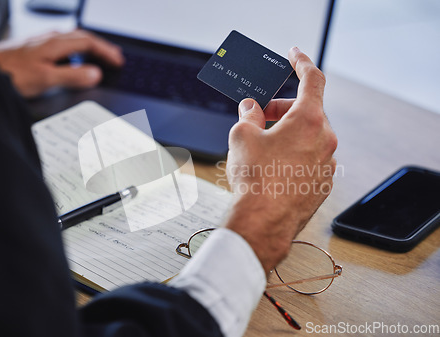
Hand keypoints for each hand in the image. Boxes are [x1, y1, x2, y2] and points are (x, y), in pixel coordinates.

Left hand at [0, 30, 124, 97]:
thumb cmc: (11, 73)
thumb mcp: (47, 79)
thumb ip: (73, 76)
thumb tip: (95, 74)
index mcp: (56, 43)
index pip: (89, 42)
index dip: (106, 51)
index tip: (118, 61)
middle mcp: (50, 37)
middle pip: (83, 37)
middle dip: (101, 47)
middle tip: (115, 57)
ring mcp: (42, 41)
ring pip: (73, 39)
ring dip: (89, 47)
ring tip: (99, 57)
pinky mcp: (34, 47)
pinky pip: (63, 44)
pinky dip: (76, 51)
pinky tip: (72, 60)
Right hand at [224, 47, 336, 273]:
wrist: (262, 223)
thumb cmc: (255, 180)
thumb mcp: (242, 137)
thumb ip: (248, 115)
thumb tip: (250, 109)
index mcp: (309, 121)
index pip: (312, 79)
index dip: (301, 62)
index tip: (294, 55)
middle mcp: (324, 140)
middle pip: (307, 110)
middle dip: (282, 108)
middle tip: (260, 114)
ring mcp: (326, 164)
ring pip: (308, 137)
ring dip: (287, 133)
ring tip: (262, 145)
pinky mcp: (321, 184)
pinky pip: (309, 159)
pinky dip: (293, 155)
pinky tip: (272, 167)